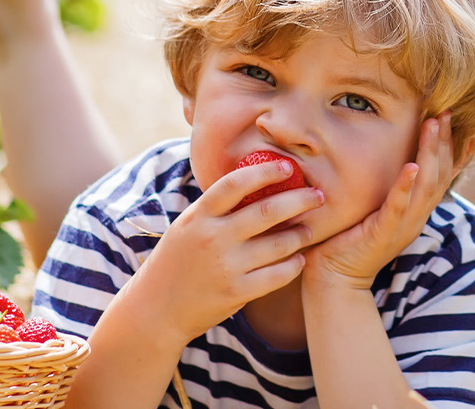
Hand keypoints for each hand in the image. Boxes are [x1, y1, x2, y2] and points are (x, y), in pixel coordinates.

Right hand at [133, 158, 321, 343]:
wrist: (156, 308)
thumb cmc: (176, 261)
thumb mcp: (187, 226)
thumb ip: (215, 208)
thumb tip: (252, 180)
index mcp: (199, 217)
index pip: (235, 184)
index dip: (264, 172)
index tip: (287, 167)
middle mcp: (213, 238)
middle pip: (266, 211)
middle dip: (299, 200)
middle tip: (318, 196)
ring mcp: (226, 267)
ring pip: (278, 245)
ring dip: (300, 235)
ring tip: (310, 230)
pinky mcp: (237, 293)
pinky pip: (277, 275)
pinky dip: (293, 265)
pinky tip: (299, 259)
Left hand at [304, 112, 456, 289]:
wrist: (334, 277)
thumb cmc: (349, 238)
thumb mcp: (375, 208)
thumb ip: (386, 186)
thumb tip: (387, 154)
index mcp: (416, 211)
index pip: (442, 174)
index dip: (453, 148)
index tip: (457, 120)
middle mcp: (416, 217)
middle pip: (440, 174)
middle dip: (445, 141)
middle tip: (447, 112)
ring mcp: (403, 226)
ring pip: (426, 185)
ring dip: (431, 153)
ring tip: (434, 126)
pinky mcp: (384, 233)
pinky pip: (398, 206)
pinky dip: (406, 185)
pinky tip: (411, 165)